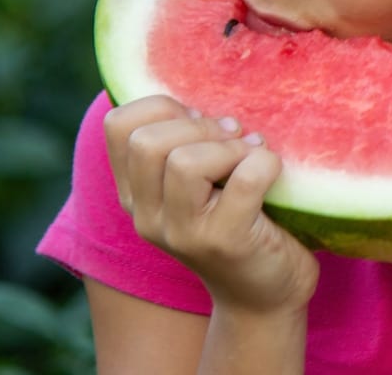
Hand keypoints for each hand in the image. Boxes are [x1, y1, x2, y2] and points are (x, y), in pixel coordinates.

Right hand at [102, 95, 318, 315]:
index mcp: (135, 194)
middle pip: (149, 140)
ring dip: (230, 147)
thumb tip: (198, 96)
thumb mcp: (199, 184)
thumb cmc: (239, 223)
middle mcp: (146, 216)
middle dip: (199, 127)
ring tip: (249, 158)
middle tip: (232, 140)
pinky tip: (274, 174)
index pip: (118, 123)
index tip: (197, 122)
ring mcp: (182, 233)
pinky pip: (246, 176)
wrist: (266, 295)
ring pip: (185, 160)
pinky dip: (267, 162)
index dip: (162, 106)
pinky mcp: (225, 242)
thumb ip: (185, 143)